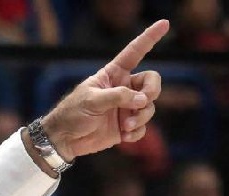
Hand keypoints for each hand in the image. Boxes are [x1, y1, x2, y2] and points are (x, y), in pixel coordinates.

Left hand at [41, 19, 169, 161]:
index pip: (134, 52)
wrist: (64, 139)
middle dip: (152, 91)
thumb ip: (117, 96)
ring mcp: (125, 108)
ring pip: (149, 106)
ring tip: (125, 126)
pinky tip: (124, 137)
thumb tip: (142, 100)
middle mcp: (123, 88)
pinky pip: (142, 127)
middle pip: (152, 82)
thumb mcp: (92, 100)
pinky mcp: (126, 126)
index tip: (165, 23)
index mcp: (113, 74)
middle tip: (141, 102)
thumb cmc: (72, 114)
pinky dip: (136, 132)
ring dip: (141, 117)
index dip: (149, 38)